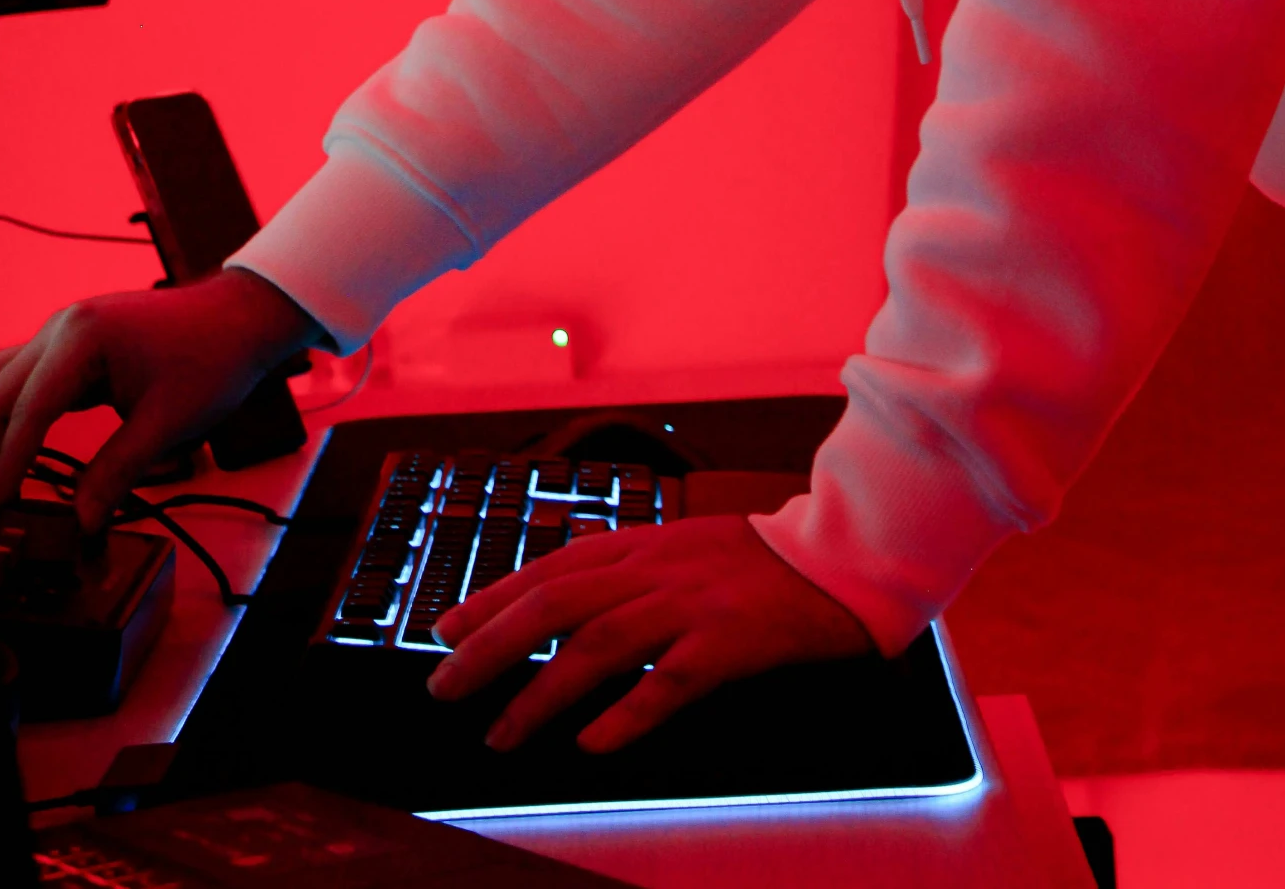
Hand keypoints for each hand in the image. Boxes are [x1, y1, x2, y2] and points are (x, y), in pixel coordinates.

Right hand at [0, 268, 323, 530]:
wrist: (240, 318)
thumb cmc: (212, 358)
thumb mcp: (169, 422)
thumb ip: (118, 471)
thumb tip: (84, 520)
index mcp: (83, 336)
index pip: (27, 408)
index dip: (7, 464)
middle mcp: (62, 326)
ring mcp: (63, 331)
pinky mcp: (71, 344)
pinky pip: (21, 377)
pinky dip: (9, 413)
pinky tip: (14, 451)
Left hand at [427, 513, 873, 752]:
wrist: (840, 555)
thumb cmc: (762, 561)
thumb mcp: (685, 546)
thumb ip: (631, 565)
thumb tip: (569, 599)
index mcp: (644, 543)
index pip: (551, 566)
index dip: (492, 597)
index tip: (445, 629)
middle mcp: (656, 568)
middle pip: (556, 601)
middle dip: (490, 644)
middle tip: (444, 685)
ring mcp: (691, 604)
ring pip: (598, 641)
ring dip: (539, 690)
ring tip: (501, 733)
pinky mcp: (729, 642)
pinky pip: (670, 679)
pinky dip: (627, 711)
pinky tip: (592, 742)